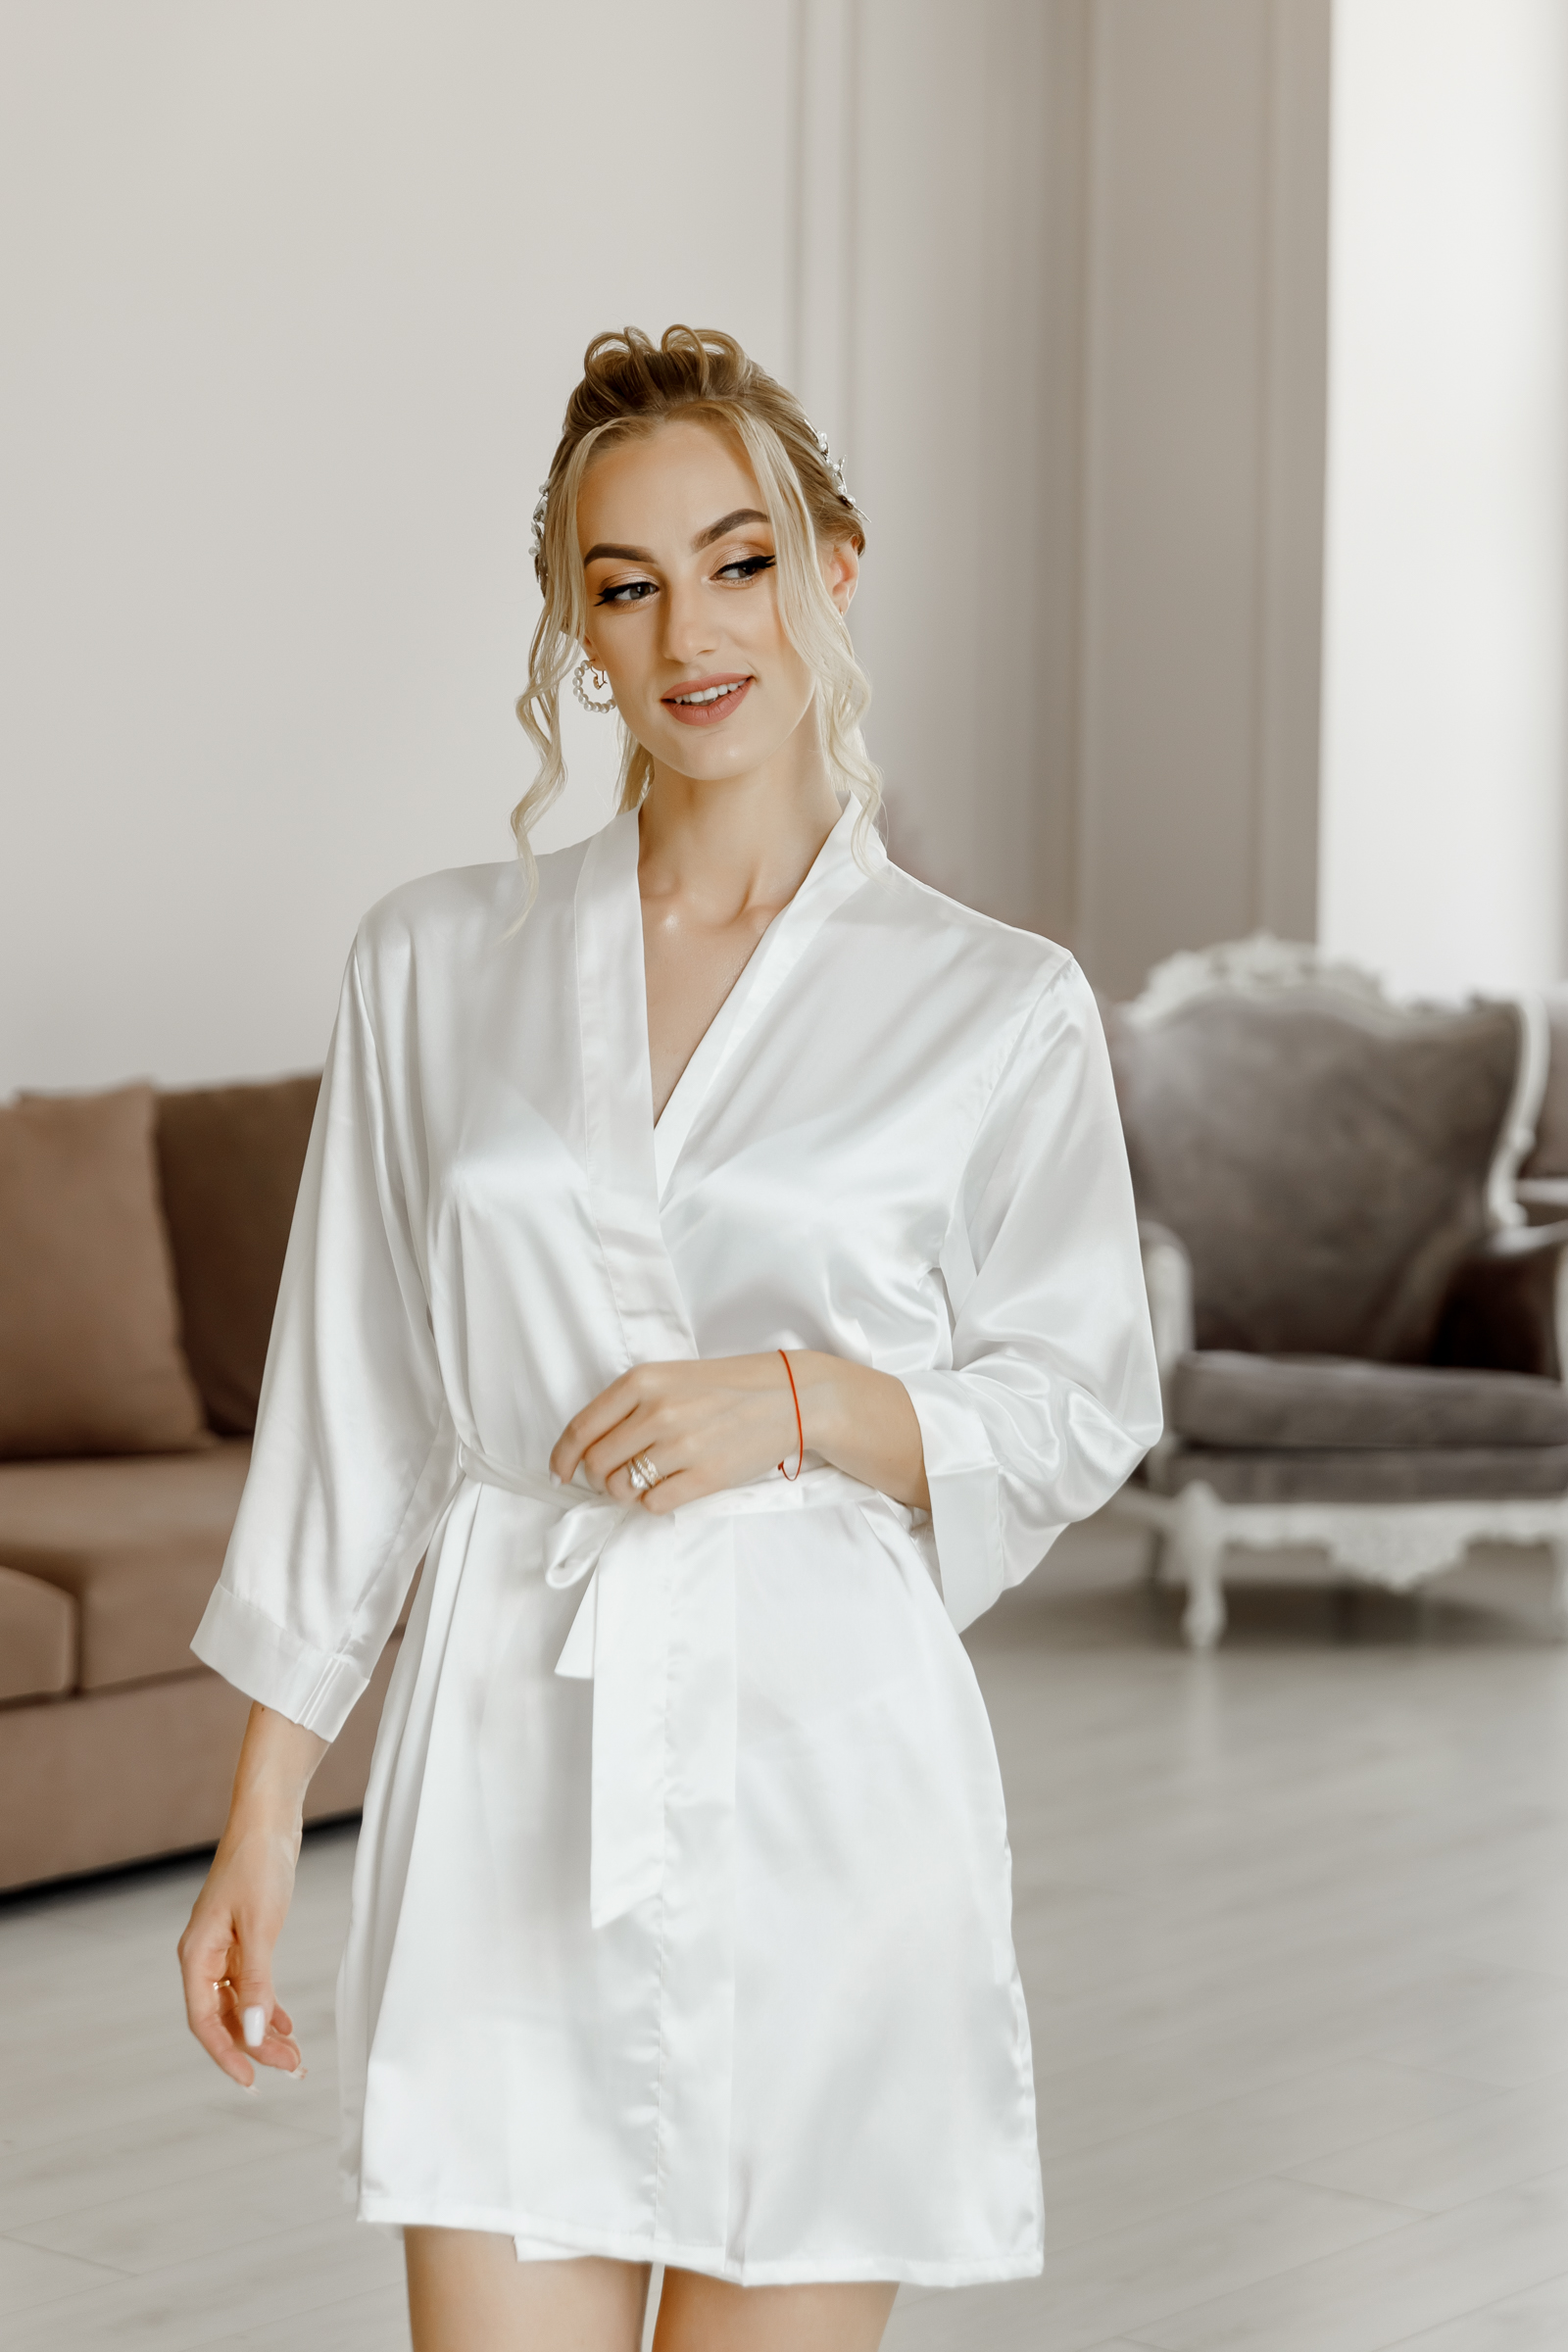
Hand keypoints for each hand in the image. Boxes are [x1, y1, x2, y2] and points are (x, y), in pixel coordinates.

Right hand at [178, 1820, 303, 2088]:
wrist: (268, 1820)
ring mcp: (222, 1948)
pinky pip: (250, 1985)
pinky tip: (286, 2024)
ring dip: (264, 2029)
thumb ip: (257, 1983)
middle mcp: (203, 1956)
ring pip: (239, 2003)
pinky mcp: (242, 1938)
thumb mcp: (261, 1927)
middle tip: (293, 2069)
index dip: (226, 2055)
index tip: (252, 2081)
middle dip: (255, 2046)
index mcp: (196, 1955)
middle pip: (224, 2017)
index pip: (205, 2021)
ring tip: (295, 2055)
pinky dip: (267, 2005)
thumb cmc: (259, 1865)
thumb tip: (256, 2034)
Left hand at [550, 1353, 797, 1513]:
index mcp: (643, 1382)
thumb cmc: (726, 1386)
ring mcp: (682, 1446)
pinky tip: (671, 1485)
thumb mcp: (670, 1377)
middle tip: (618, 1474)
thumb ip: (628, 1406)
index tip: (560, 1472)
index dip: (563, 1457)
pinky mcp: (705, 1477)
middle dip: (600, 1477)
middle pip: (597, 1464)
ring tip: (649, 1478)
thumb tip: (585, 1450)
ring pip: (622, 1488)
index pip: (581, 1429)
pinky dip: (654, 1501)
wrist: (789, 1396)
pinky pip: (654, 1504)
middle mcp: (657, 1412)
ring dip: (627, 1491)